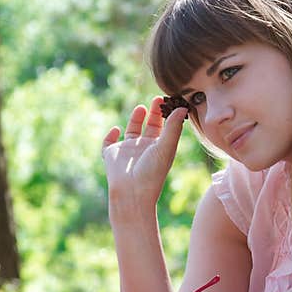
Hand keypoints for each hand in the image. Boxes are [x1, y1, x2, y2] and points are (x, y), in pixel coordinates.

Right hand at [101, 96, 187, 213]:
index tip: (169, 100)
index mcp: (158, 147)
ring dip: (135, 119)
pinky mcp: (111, 155)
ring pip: (131, 131)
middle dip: (153, 113)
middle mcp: (144, 148)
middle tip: (158, 99)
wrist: (132, 192)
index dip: (166, 114)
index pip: (164, 127)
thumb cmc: (152, 172)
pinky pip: (108, 143)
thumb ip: (173, 127)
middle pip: (149, 126)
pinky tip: (116, 130)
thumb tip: (182, 107)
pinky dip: (110, 136)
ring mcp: (127, 151)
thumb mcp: (165, 147)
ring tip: (141, 109)